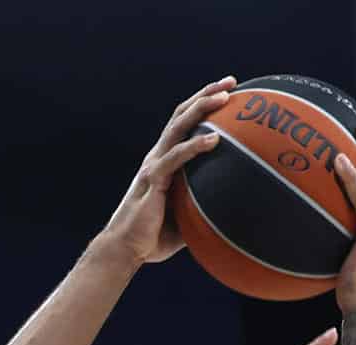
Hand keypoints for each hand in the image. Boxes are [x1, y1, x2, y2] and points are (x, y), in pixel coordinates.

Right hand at [97, 76, 233, 266]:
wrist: (124, 251)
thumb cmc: (152, 239)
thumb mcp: (185, 218)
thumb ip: (202, 205)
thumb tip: (231, 209)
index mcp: (163, 161)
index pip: (183, 124)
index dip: (202, 104)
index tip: (228, 92)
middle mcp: (157, 157)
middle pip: (182, 115)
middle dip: (206, 94)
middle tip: (231, 82)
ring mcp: (153, 166)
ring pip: (178, 127)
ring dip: (202, 108)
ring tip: (225, 97)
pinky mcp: (152, 180)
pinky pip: (176, 158)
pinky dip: (195, 146)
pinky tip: (214, 140)